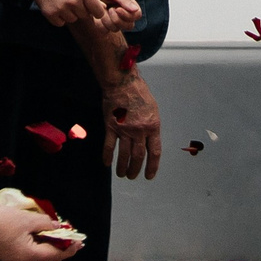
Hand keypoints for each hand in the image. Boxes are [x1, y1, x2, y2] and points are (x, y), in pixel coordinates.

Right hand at [0, 203, 79, 260]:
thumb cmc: (1, 220)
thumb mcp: (28, 219)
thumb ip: (46, 224)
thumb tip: (58, 228)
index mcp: (26, 256)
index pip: (53, 256)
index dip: (68, 249)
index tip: (78, 242)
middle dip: (60, 256)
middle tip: (69, 243)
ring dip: (49, 254)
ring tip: (57, 240)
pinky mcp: (7, 256)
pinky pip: (28, 258)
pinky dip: (38, 251)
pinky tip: (42, 238)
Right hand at [101, 66, 162, 181]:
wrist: (123, 83)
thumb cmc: (139, 94)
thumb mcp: (153, 110)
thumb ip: (151, 127)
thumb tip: (149, 141)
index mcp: (153, 126)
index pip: (154, 152)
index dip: (152, 166)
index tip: (149, 175)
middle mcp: (139, 130)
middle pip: (138, 156)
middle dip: (136, 169)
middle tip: (133, 176)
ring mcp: (124, 129)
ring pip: (124, 154)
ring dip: (123, 167)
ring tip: (122, 174)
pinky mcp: (111, 126)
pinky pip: (109, 146)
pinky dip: (108, 156)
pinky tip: (107, 164)